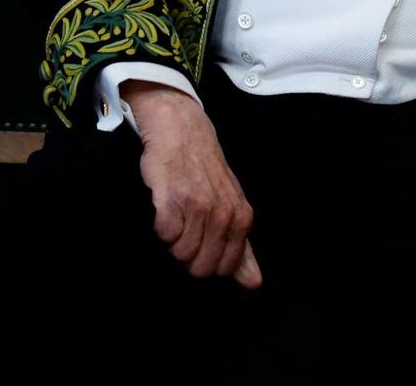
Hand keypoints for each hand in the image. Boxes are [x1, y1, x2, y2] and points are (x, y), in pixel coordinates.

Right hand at [123, 80, 262, 286]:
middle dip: (190, 253)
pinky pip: (164, 235)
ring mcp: (198, 207)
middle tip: (188, 226)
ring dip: (174, 239)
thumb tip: (254, 283)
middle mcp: (223, 213)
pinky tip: (166, 207)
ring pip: (180, 253)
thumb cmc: (206, 173)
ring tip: (178, 214)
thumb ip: (243, 249)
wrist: (182, 132)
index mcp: (241, 218)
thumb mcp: (233, 206)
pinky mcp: (172, 200)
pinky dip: (161, 227)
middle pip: (200, 267)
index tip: (204, 239)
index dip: (209, 260)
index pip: (224, 269)